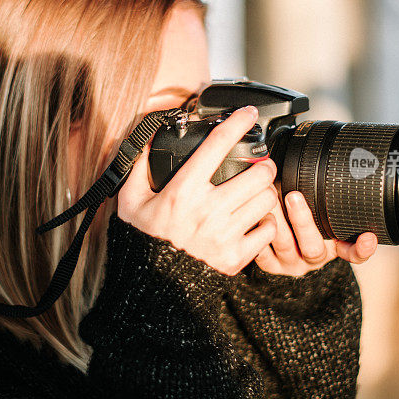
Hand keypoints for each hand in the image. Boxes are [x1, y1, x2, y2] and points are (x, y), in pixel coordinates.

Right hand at [118, 105, 277, 274]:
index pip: (217, 146)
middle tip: (260, 165)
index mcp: (183, 191)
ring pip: (267, 199)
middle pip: (258, 172)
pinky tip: (254, 221)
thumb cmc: (143, 240)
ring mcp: (224, 234)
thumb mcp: (130, 201)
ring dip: (266, 192)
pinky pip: (268, 230)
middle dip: (263, 164)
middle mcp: (207, 210)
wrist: (152, 286)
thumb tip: (145, 139)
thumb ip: (138, 168)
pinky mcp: (236, 257)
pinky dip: (266, 223)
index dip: (237, 122)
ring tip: (257, 192)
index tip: (248, 113)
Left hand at [255, 187, 377, 276]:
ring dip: (275, 218)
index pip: (354, 252)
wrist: (285, 246)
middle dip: (303, 220)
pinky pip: (263, 255)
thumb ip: (330, 197)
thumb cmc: (308, 221)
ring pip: (284, 245)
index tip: (367, 237)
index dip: (362, 247)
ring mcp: (291, 263)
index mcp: (335, 247)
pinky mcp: (270, 266)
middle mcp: (314, 258)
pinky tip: (254, 218)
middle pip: (313, 246)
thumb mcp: (325, 213)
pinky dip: (258, 234)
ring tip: (266, 197)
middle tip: (293, 195)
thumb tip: (337, 155)